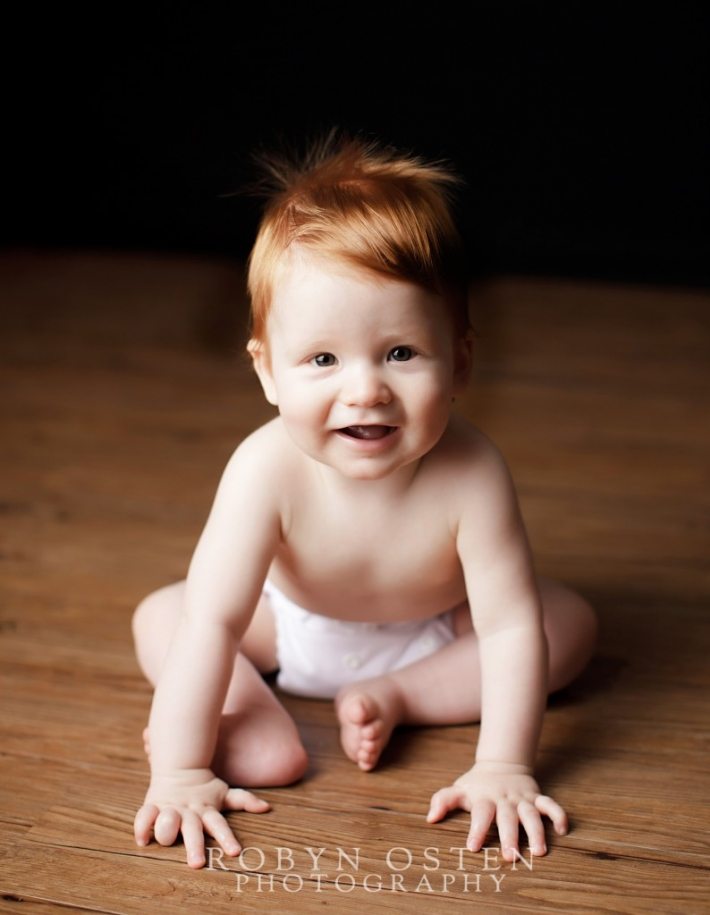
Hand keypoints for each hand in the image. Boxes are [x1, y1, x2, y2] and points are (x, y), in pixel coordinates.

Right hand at [134, 768, 269, 868]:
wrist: (180, 768)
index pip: (219, 825)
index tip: (235, 853)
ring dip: (166, 829)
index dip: (226, 838)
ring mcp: (170, 809)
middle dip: (195, 846)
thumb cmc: (205, 789)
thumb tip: (266, 807)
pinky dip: (142, 826)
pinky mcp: (153, 806)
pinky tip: (142, 840)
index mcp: (206, 810)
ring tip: (167, 838)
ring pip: (167, 821)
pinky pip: (144, 816)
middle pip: (193, 830)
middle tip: (198, 863)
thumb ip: (244, 800)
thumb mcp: (224, 794)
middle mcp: (189, 811)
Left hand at [427, 761, 567, 860]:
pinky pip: (550, 805)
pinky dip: (558, 815)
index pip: (481, 814)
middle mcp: (505, 800)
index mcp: (485, 799)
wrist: (501, 763)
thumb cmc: (477, 784)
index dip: (477, 829)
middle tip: (509, 857)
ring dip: (537, 832)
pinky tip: (563, 831)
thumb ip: (443, 800)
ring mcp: (522, 799)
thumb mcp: (459, 789)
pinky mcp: (537, 797)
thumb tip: (430, 818)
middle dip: (510, 837)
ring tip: (539, 852)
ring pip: (532, 814)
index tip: (473, 847)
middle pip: (508, 818)